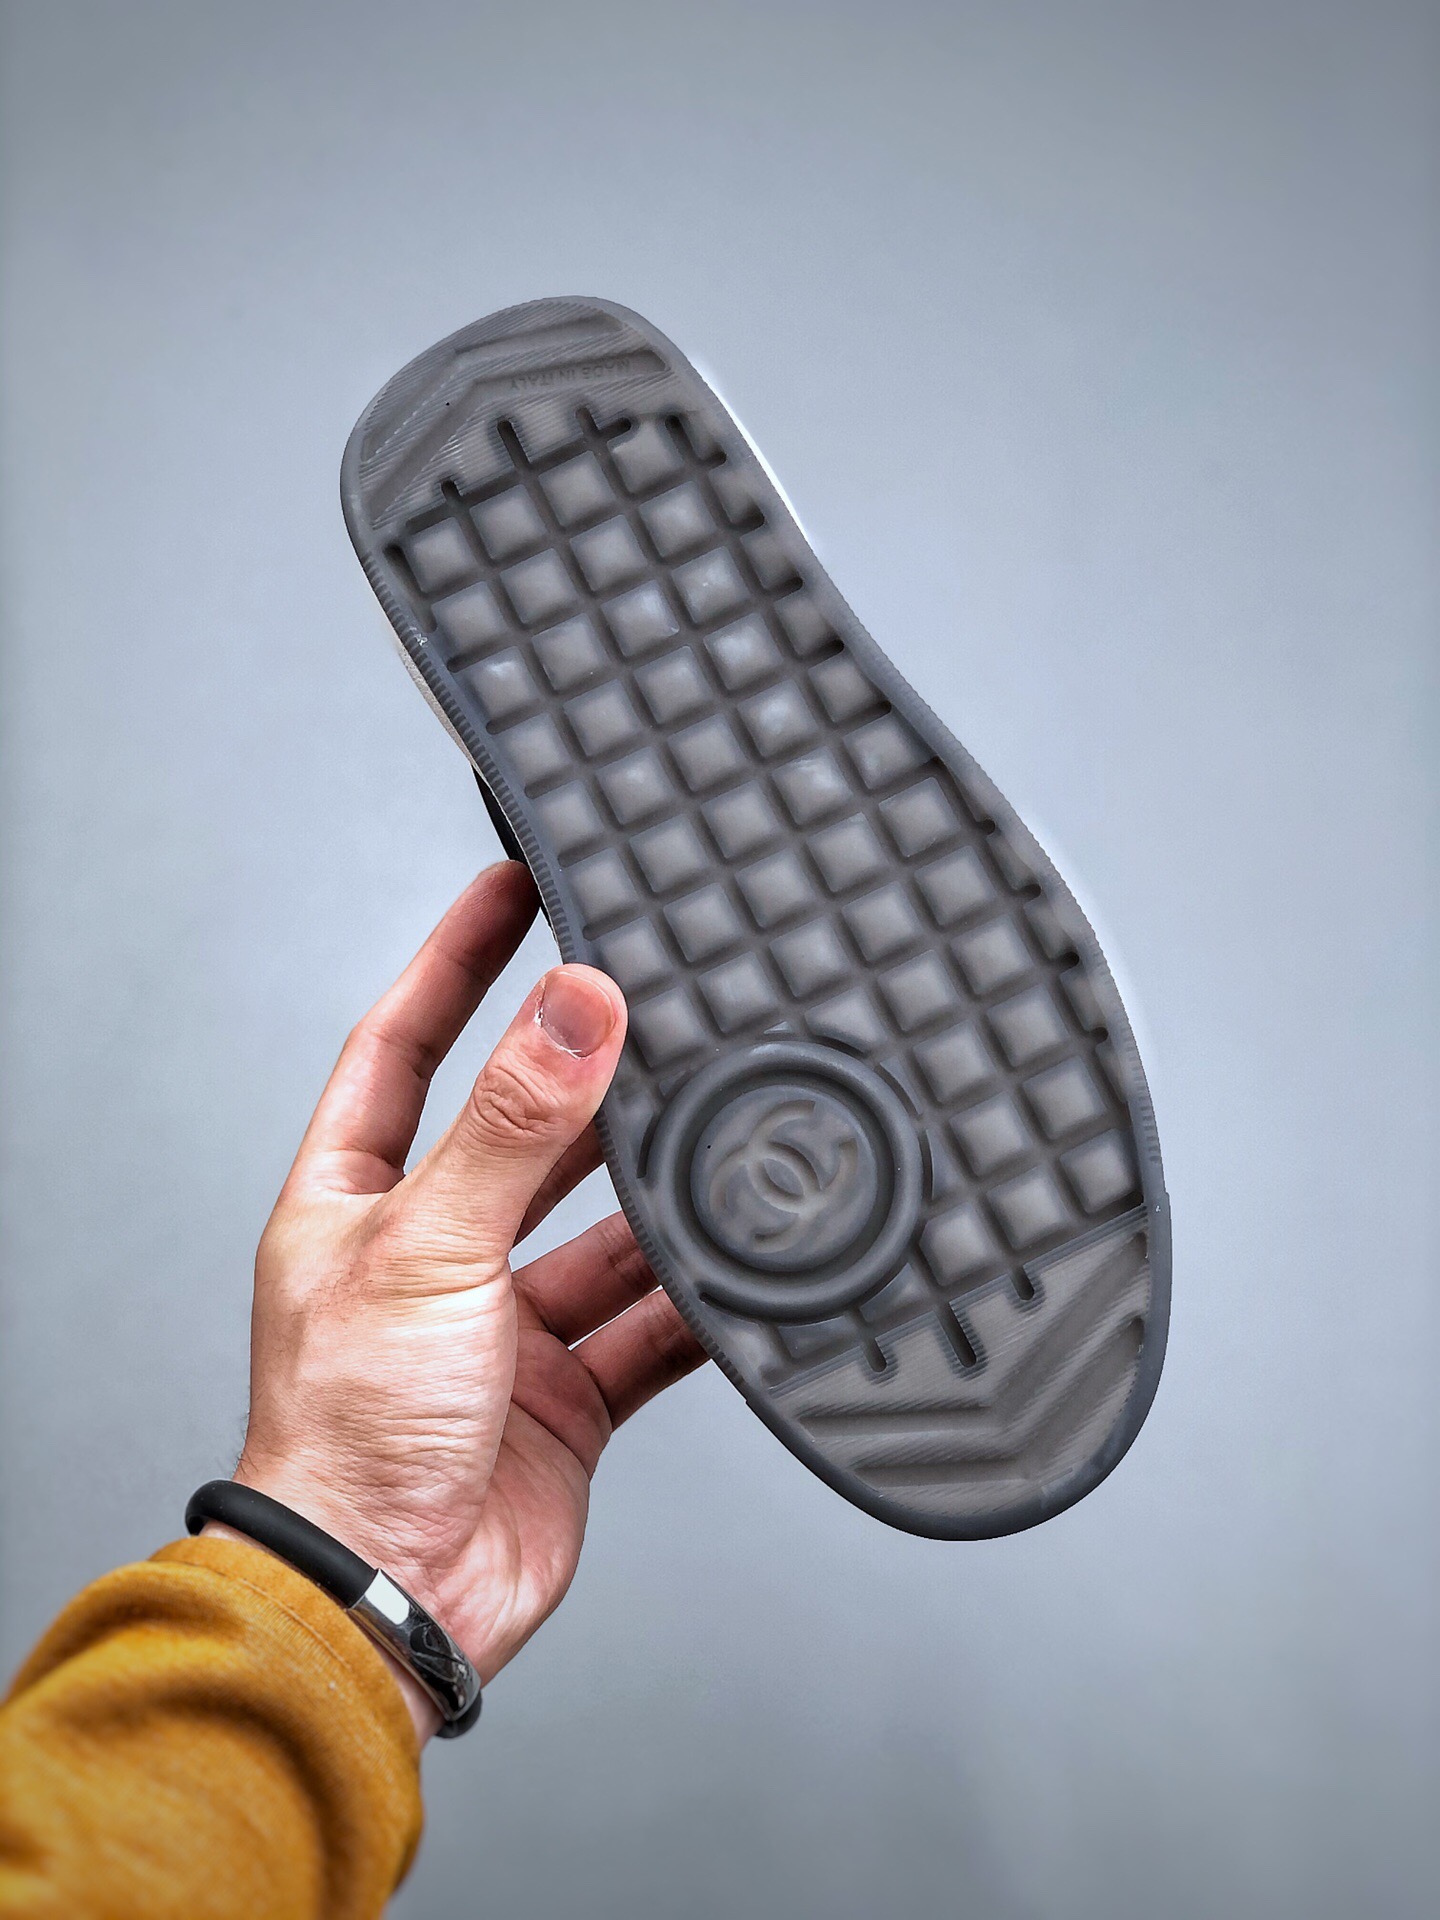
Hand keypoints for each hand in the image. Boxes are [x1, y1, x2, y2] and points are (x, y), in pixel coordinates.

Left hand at [228, 863, 705, 1737]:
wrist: (386, 1602)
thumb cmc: (346, 1438)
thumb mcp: (427, 1248)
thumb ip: (511, 1126)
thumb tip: (574, 1008)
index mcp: (357, 1201)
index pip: (406, 1043)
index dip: (456, 960)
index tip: (510, 887)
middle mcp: (432, 1254)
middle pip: (523, 1132)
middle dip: (586, 1078)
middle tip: (653, 1003)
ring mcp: (504, 1326)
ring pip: (604, 1230)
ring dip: (658, 1197)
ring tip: (722, 1131)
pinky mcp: (568, 1392)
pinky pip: (650, 1324)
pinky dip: (699, 1300)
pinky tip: (744, 1267)